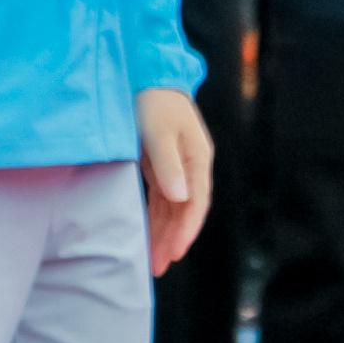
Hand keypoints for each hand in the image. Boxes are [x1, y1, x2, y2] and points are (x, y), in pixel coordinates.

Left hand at [137, 88, 214, 273]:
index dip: (187, 230)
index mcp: (197, 158)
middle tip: (158, 268)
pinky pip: (161, 198)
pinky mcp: (161, 164)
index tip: (175, 253)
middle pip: (185, 210)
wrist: (146, 74)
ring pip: (173, 207)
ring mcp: (176, 166)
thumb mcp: (159, 131)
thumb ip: (168, 164)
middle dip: (173, 239)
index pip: (196, 202)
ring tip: (153, 260)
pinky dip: (156, 217)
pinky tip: (148, 233)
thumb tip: (181, 198)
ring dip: (164, 233)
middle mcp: (191, 165)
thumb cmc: (152, 101)